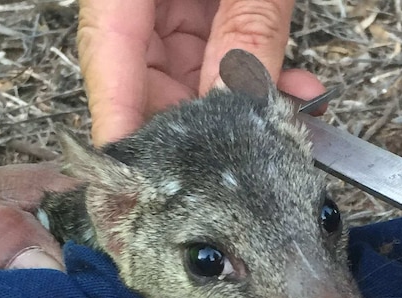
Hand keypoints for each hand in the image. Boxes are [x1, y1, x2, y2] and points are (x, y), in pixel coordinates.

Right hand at [77, 0, 325, 145]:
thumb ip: (245, 28)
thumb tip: (234, 102)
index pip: (108, 56)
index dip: (119, 120)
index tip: (131, 175)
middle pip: (147, 75)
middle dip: (193, 122)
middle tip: (224, 163)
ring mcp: (172, 2)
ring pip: (191, 70)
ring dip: (237, 102)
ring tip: (278, 121)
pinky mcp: (202, 6)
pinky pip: (221, 49)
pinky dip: (256, 71)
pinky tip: (292, 90)